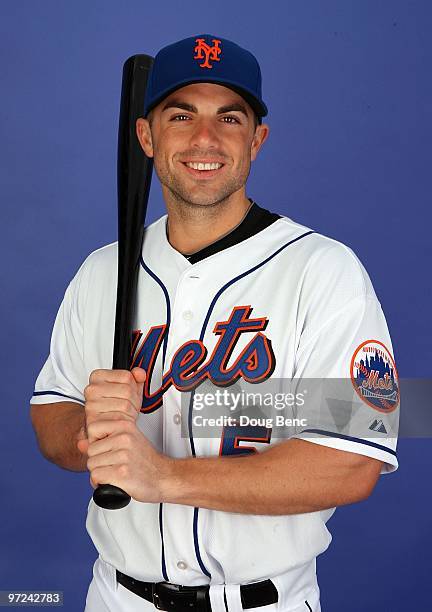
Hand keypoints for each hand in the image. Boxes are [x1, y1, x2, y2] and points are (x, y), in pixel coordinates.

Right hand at [77, 367, 145, 456]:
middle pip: (127, 391)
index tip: (128, 395)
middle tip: (128, 408)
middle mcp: (92, 390)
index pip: (127, 376)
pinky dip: (125, 424)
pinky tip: (120, 424)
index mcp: (98, 376)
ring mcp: (91, 406)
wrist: (103, 431)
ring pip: (125, 405)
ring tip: (124, 416)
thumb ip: (136, 378)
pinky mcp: (93, 422)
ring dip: (130, 414)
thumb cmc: (115, 409)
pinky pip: (120, 420)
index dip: (134, 387)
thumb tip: (139, 373)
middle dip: (134, 402)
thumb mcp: (129, 389)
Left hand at [77, 367, 171, 501]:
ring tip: (116, 474)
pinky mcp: (121, 472)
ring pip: (92, 465)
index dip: (97, 443)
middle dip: (98, 462)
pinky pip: (96, 477)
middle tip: (114, 466)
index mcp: (125, 425)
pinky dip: (101, 484)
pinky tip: (115, 482)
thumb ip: (103, 441)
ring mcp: (123, 455)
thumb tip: (80, 444)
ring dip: (100, 474)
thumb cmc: (146, 462)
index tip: (109, 450)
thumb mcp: (126, 443)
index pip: (93, 428)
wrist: (164, 477)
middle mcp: (124, 437)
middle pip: (90, 451)